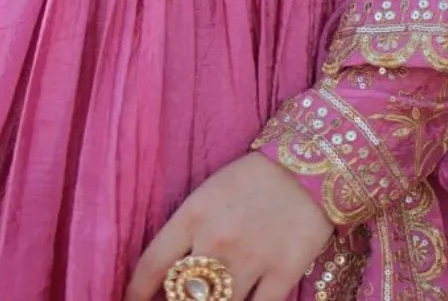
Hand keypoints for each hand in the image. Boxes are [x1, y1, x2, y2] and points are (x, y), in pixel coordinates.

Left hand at [125, 152, 333, 300]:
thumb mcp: (211, 194)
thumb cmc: (254, 178)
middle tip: (182, 300)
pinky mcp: (283, 272)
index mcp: (194, 214)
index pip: (152, 265)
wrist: (311, 161)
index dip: (135, 293)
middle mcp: (216, 239)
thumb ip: (189, 233)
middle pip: (183, 296)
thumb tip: (170, 277)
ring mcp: (250, 258)